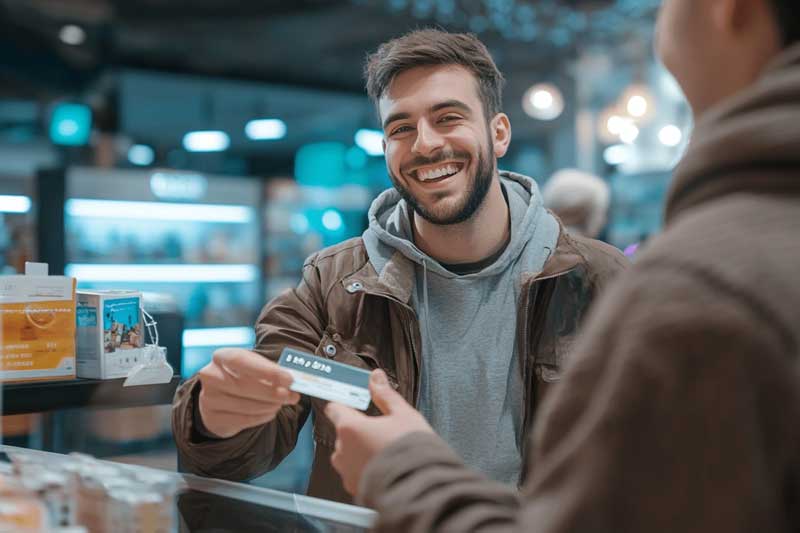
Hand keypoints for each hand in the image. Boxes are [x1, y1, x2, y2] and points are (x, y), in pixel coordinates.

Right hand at [197, 347, 300, 437]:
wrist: (220, 397)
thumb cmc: (243, 377)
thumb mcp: (254, 367)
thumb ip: (271, 372)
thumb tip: (293, 382)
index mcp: (221, 356)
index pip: (241, 360)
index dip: (266, 370)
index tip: (288, 379)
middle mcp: (211, 376)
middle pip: (244, 385)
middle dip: (272, 392)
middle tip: (292, 395)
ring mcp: (209, 398)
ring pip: (245, 405)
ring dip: (269, 405)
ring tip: (282, 403)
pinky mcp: (213, 418)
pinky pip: (243, 420)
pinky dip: (262, 416)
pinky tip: (271, 411)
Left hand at [325, 369, 432, 494]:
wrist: (421, 488)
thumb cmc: (412, 449)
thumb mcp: (403, 414)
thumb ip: (385, 395)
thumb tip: (375, 376)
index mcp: (350, 427)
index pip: (335, 409)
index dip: (343, 405)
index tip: (352, 404)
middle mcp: (342, 450)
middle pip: (343, 434)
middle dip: (358, 431)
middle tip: (381, 432)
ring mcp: (346, 472)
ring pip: (347, 455)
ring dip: (360, 452)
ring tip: (385, 452)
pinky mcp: (354, 490)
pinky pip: (354, 473)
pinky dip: (366, 469)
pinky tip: (385, 467)